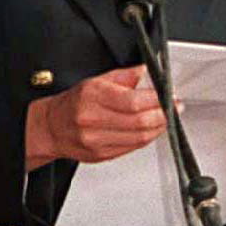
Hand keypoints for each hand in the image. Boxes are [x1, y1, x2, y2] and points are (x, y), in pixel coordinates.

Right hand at [25, 67, 165, 169]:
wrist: (52, 128)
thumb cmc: (73, 103)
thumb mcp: (95, 81)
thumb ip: (123, 76)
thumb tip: (145, 70)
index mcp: (93, 97)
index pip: (133, 101)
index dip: (156, 100)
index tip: (168, 96)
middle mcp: (93, 120)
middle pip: (139, 121)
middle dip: (162, 115)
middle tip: (173, 108)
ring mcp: (96, 140)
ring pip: (139, 138)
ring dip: (158, 128)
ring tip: (165, 118)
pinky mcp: (101, 155)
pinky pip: (132, 148)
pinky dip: (146, 138)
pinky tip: (151, 130)